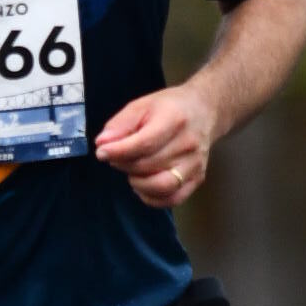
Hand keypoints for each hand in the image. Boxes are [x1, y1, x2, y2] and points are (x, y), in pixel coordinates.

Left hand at [95, 81, 216, 205]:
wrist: (204, 111)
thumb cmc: (169, 107)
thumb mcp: (142, 105)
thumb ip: (120, 124)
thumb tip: (102, 144)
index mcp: (174, 120)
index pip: (144, 143)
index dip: (118, 152)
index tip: (102, 152)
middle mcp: (188, 144)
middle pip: (148, 165)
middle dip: (124, 164)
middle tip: (116, 158)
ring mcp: (195, 164)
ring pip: (161, 186)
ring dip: (137, 183)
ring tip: (131, 171)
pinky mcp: (197, 179)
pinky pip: (172, 199)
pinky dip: (151, 197)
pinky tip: (142, 185)